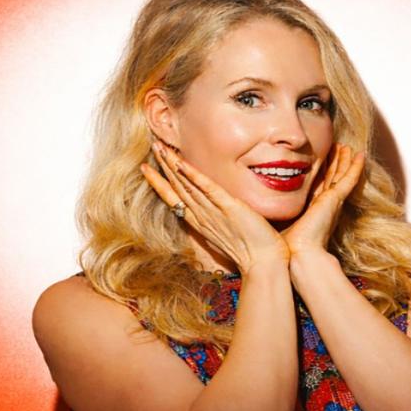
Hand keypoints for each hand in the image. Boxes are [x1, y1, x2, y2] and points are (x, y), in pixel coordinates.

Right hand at [140, 141, 290, 274]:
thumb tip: (219, 211)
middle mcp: (202, 217)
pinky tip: (182, 163)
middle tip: (153, 146)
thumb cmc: (252, 252)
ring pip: (187, 185)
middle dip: (163, 166)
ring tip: (160, 148)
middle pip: (177, 188)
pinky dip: (193, 176)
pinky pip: (208, 189)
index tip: (146, 168)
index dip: (160, 183)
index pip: (174, 199)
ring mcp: (214, 212)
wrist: (264, 264)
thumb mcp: (229, 234)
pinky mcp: (229, 208)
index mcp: (201, 223)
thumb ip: (219, 221)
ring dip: (172, 165)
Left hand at [280, 143, 365, 257]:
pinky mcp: (336, 199)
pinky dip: (355, 167)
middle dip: (334, 162)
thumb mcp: (277, 221)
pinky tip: (360, 155)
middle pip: (332, 177)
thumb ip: (270, 211)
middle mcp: (324, 204)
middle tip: (338, 148)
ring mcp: (332, 201)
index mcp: (312, 209)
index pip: (318, 185)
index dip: (321, 171)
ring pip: (341, 175)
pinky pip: (349, 179)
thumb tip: (249, 204)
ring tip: (347, 147)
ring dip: (344, 160)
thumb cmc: (286, 245)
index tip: (320, 158)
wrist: (299, 254)